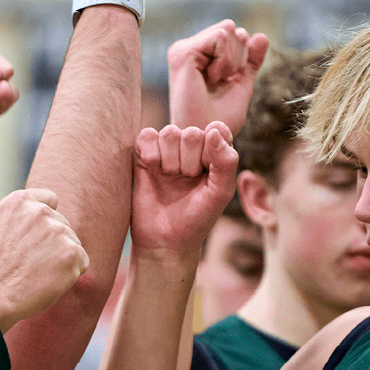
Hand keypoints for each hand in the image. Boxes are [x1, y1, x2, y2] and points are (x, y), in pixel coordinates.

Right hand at [0, 189, 89, 331]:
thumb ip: (16, 213)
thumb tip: (34, 208)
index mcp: (20, 202)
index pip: (50, 199)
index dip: (48, 218)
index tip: (39, 235)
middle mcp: (41, 212)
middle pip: (62, 225)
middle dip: (53, 242)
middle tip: (32, 262)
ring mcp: (58, 231)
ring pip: (73, 243)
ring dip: (62, 258)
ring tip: (39, 272)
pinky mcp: (72, 252)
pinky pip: (82, 261)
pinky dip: (71, 273)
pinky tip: (50, 280)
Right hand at [130, 121, 238, 255]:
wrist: (165, 239)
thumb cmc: (197, 217)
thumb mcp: (221, 193)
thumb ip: (226, 162)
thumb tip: (212, 130)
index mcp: (214, 151)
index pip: (217, 130)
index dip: (212, 151)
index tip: (207, 173)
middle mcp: (191, 146)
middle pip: (191, 133)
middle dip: (190, 162)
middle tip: (186, 181)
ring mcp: (166, 148)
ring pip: (169, 133)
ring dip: (171, 161)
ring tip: (170, 179)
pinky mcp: (143, 153)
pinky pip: (147, 135)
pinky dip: (151, 155)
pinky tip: (153, 171)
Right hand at [168, 20, 268, 135]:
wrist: (208, 137)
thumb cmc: (220, 118)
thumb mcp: (241, 84)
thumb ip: (250, 61)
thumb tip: (262, 36)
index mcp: (198, 54)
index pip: (233, 33)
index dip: (241, 58)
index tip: (224, 82)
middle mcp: (187, 48)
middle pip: (232, 29)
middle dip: (237, 57)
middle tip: (219, 83)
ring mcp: (182, 49)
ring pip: (228, 30)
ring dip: (231, 61)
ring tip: (213, 82)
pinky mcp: (183, 53)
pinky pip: (221, 37)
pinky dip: (225, 61)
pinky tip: (210, 79)